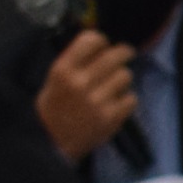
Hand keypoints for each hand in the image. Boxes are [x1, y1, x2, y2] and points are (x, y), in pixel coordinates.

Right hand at [35, 31, 139, 160]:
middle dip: (124, 53)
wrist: (52, 141)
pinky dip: (126, 100)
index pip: (91, 40)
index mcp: (63, 69)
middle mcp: (80, 82)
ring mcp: (96, 101)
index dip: (102, 41)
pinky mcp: (110, 118)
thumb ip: (76, 60)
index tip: (105, 45)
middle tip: (126, 54)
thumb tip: (100, 41)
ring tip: (114, 86)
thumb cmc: (55, 107)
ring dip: (123, 79)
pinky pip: (131, 99)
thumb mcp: (55, 78)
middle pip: (115, 56)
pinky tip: (116, 103)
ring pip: (125, 76)